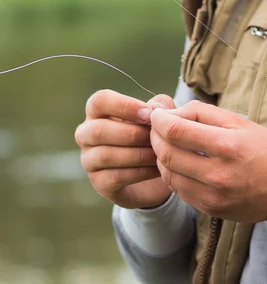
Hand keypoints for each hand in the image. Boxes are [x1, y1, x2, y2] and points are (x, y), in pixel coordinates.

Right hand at [75, 89, 174, 208]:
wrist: (159, 172)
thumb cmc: (156, 135)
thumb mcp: (163, 116)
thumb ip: (161, 106)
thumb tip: (155, 109)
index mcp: (98, 112)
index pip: (99, 101)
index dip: (124, 106)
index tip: (149, 115)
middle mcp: (86, 134)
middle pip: (98, 130)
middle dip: (132, 134)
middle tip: (157, 138)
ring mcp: (89, 160)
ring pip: (105, 155)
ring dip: (138, 154)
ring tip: (160, 154)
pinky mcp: (99, 182)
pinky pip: (114, 177)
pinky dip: (140, 172)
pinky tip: (158, 169)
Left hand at [149, 101, 266, 222]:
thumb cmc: (265, 148)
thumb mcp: (239, 122)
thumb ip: (202, 113)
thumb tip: (168, 113)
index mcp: (228, 146)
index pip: (176, 131)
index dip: (159, 120)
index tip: (157, 115)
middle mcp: (219, 174)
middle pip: (166, 155)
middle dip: (155, 138)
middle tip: (158, 129)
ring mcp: (214, 196)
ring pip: (168, 175)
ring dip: (161, 158)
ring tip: (168, 147)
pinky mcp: (211, 209)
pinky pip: (179, 191)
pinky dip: (174, 175)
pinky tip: (182, 165)